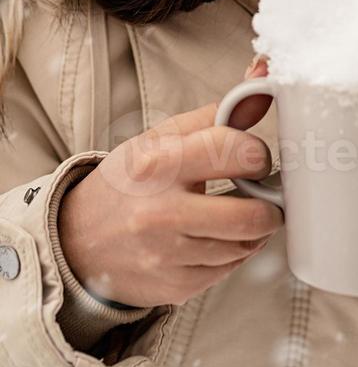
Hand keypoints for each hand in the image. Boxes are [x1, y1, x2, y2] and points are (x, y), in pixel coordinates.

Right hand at [57, 54, 279, 307]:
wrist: (79, 239)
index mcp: (158, 164)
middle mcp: (160, 213)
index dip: (258, 153)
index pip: (237, 152)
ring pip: (245, 245)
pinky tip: (219, 236)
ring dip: (254, 228)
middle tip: (263, 192)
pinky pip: (230, 269)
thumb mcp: (163, 137)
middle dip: (269, 203)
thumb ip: (218, 113)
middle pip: (251, 215)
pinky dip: (234, 251)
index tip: (254, 157)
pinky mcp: (176, 286)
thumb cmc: (130, 181)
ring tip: (240, 211)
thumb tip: (263, 80)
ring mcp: (167, 256)